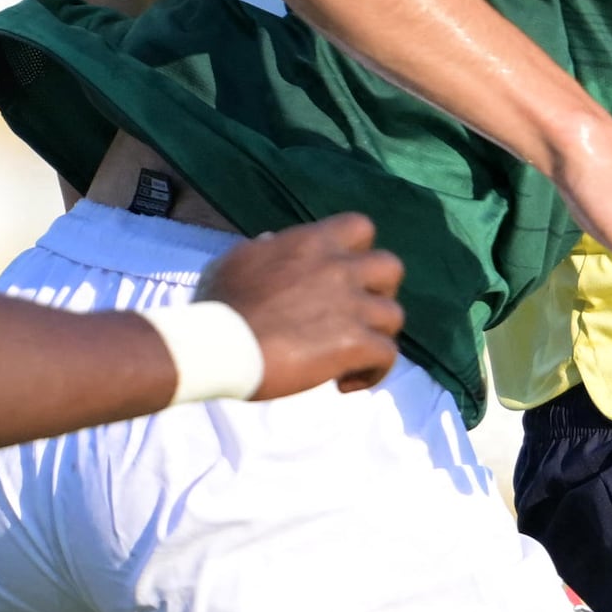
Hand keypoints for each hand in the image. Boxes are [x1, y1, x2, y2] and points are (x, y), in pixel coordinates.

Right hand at [197, 214, 404, 396]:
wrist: (217, 345)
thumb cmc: (218, 305)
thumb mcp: (238, 261)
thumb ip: (265, 251)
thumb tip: (273, 242)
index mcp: (311, 243)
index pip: (360, 227)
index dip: (359, 252)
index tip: (342, 275)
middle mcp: (338, 268)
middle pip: (391, 267)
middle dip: (380, 292)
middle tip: (355, 315)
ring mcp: (350, 306)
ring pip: (394, 316)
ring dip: (376, 336)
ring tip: (350, 357)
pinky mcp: (354, 343)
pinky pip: (387, 356)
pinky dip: (372, 373)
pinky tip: (344, 384)